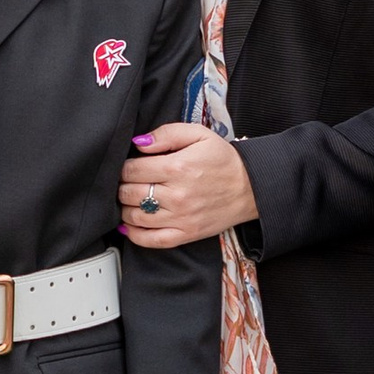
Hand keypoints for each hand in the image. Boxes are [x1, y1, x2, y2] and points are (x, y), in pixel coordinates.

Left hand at [118, 122, 255, 247]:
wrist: (250, 187)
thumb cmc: (223, 160)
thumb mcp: (198, 134)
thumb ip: (166, 133)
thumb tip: (139, 142)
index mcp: (177, 167)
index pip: (130, 170)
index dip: (124, 167)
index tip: (129, 166)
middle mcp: (177, 195)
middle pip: (128, 193)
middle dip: (122, 186)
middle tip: (128, 182)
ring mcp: (180, 218)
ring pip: (134, 216)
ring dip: (125, 208)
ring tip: (131, 200)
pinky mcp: (186, 234)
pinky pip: (150, 240)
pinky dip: (134, 234)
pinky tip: (130, 225)